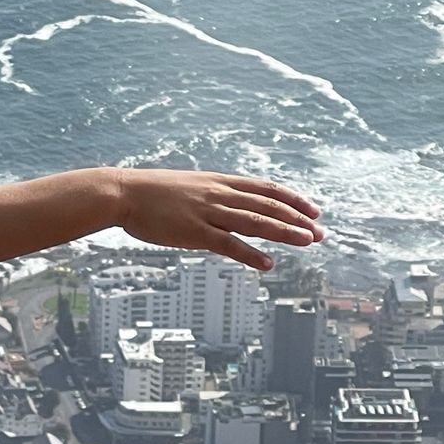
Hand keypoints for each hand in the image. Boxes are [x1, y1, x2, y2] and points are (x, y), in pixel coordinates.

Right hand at [107, 165, 321, 270]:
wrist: (123, 193)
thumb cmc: (150, 193)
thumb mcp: (186, 187)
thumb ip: (208, 195)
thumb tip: (223, 205)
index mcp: (218, 181)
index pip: (265, 188)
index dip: (292, 199)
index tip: (312, 209)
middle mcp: (218, 194)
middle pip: (267, 205)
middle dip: (297, 218)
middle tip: (320, 232)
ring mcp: (207, 212)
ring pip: (255, 221)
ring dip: (284, 231)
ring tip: (308, 241)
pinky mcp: (193, 232)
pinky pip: (228, 244)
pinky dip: (250, 254)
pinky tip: (267, 263)